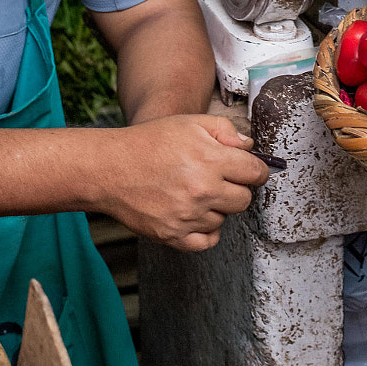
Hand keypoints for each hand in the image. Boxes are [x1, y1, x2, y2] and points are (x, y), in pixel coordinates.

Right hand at [96, 114, 267, 251]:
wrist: (109, 168)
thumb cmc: (149, 142)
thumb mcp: (190, 123)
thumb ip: (225, 131)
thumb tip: (248, 147)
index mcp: (211, 160)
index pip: (256, 173)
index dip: (256, 170)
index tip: (249, 170)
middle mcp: (203, 191)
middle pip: (244, 200)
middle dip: (236, 188)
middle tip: (218, 179)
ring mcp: (188, 216)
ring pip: (223, 219)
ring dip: (216, 208)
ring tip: (194, 192)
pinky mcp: (172, 235)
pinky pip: (206, 242)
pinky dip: (206, 231)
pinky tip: (196, 215)